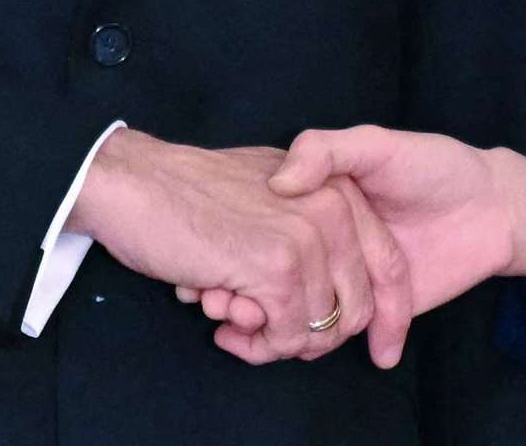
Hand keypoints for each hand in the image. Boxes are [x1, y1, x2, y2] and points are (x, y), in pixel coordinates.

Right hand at [67, 129, 409, 363]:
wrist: (138, 182)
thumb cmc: (193, 193)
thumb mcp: (271, 193)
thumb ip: (307, 232)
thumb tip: (323, 302)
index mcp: (340, 188)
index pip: (388, 268)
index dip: (375, 317)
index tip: (344, 342)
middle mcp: (336, 208)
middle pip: (356, 310)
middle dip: (311, 337)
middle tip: (262, 330)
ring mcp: (310, 237)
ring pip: (318, 330)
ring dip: (273, 341)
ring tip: (232, 319)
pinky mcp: (279, 266)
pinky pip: (286, 335)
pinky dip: (255, 344)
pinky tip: (222, 322)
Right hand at [190, 126, 525, 367]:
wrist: (493, 207)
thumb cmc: (436, 167)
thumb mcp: (377, 145)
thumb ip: (330, 150)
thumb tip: (282, 182)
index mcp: (322, 202)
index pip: (265, 235)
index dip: (235, 255)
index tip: (206, 274)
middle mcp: (327, 242)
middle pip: (269, 279)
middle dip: (238, 299)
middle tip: (212, 306)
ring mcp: (346, 276)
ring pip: (289, 310)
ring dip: (260, 325)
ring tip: (237, 328)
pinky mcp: (371, 310)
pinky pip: (328, 331)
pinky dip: (297, 342)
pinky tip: (272, 342)